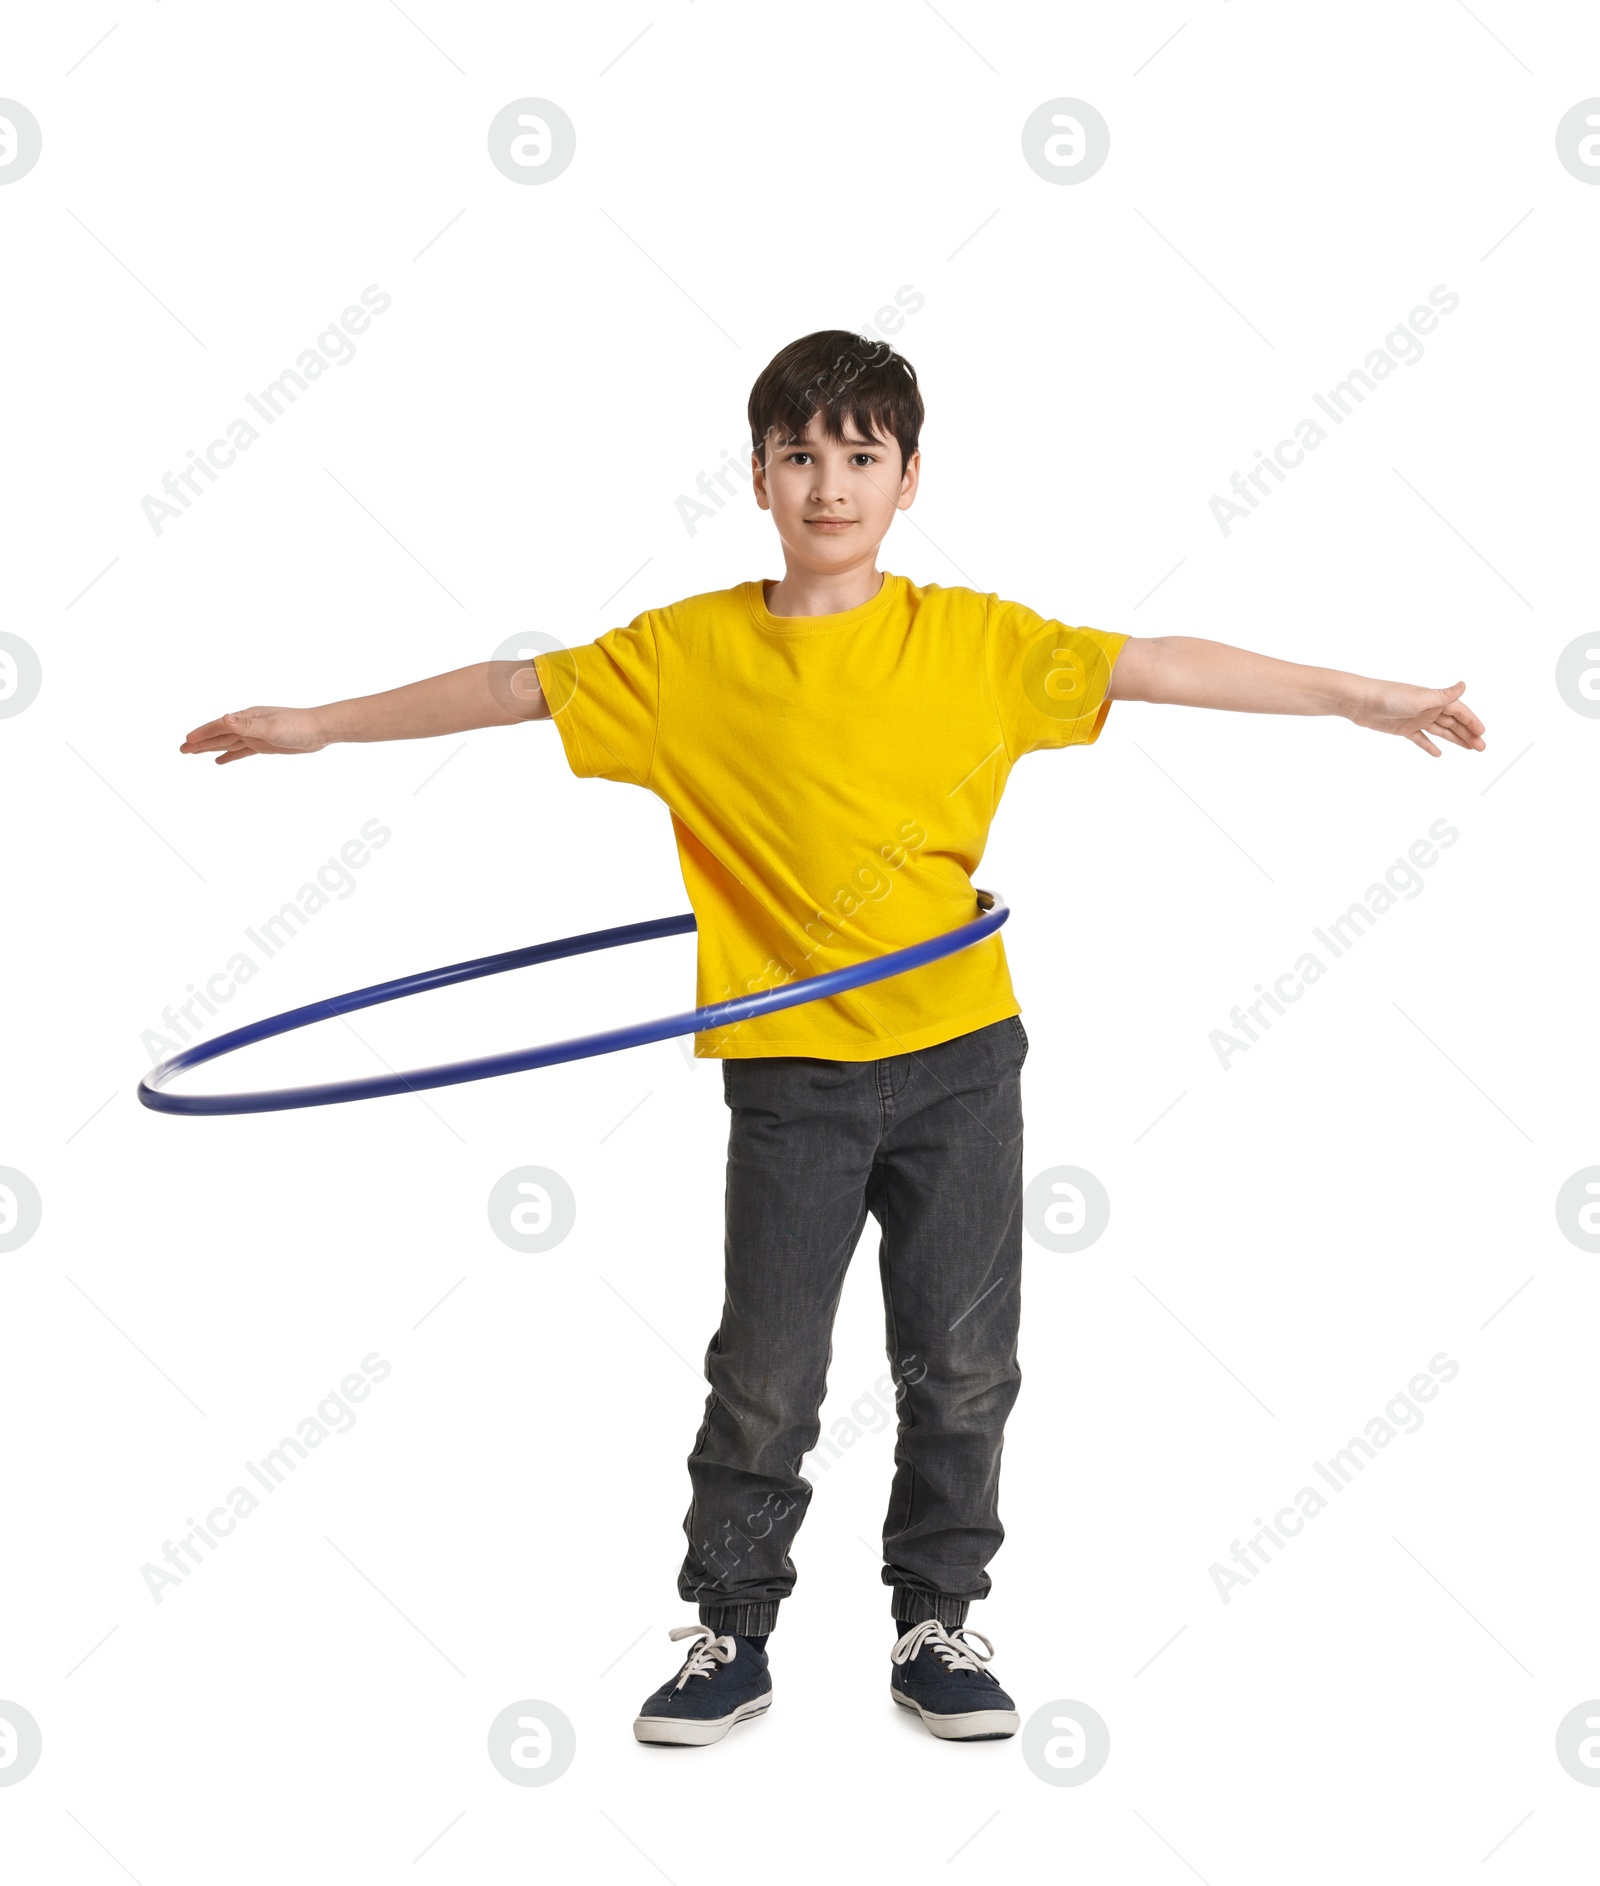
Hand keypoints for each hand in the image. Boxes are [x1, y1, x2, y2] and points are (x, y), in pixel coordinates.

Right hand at [180, 706, 326, 763]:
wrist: (319, 731)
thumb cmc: (297, 726)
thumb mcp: (270, 726)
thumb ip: (246, 724)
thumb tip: (224, 718)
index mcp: (246, 718)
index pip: (218, 726)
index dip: (202, 734)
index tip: (186, 741)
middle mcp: (248, 725)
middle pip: (218, 734)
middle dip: (200, 742)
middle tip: (181, 749)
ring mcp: (255, 735)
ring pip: (227, 742)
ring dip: (210, 748)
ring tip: (192, 753)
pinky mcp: (264, 745)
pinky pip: (240, 751)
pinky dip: (228, 755)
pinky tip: (219, 761)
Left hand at [1347, 679, 1484, 756]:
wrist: (1361, 702)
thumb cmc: (1389, 696)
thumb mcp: (1420, 698)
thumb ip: (1443, 696)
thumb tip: (1464, 685)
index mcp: (1435, 700)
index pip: (1460, 712)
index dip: (1472, 722)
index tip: (1483, 734)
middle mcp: (1429, 708)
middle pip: (1454, 723)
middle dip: (1469, 734)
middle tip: (1482, 747)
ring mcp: (1417, 719)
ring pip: (1441, 731)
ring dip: (1456, 739)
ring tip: (1470, 749)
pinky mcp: (1404, 729)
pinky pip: (1421, 739)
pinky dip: (1430, 746)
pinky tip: (1438, 754)